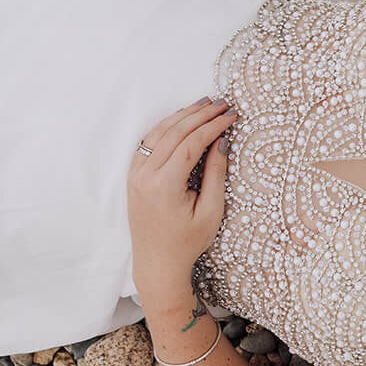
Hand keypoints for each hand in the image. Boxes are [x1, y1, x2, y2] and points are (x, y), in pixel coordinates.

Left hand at [127, 97, 236, 304]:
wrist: (157, 262)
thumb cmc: (187, 242)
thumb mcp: (210, 211)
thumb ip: (215, 173)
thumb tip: (222, 141)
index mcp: (164, 185)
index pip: (191, 143)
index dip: (214, 126)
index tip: (231, 116)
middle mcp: (145, 176)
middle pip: (174, 132)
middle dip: (200, 114)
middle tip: (222, 103)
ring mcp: (135, 174)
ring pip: (159, 132)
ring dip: (183, 115)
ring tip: (204, 104)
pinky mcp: (133, 175)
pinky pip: (149, 142)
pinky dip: (167, 126)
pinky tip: (182, 119)